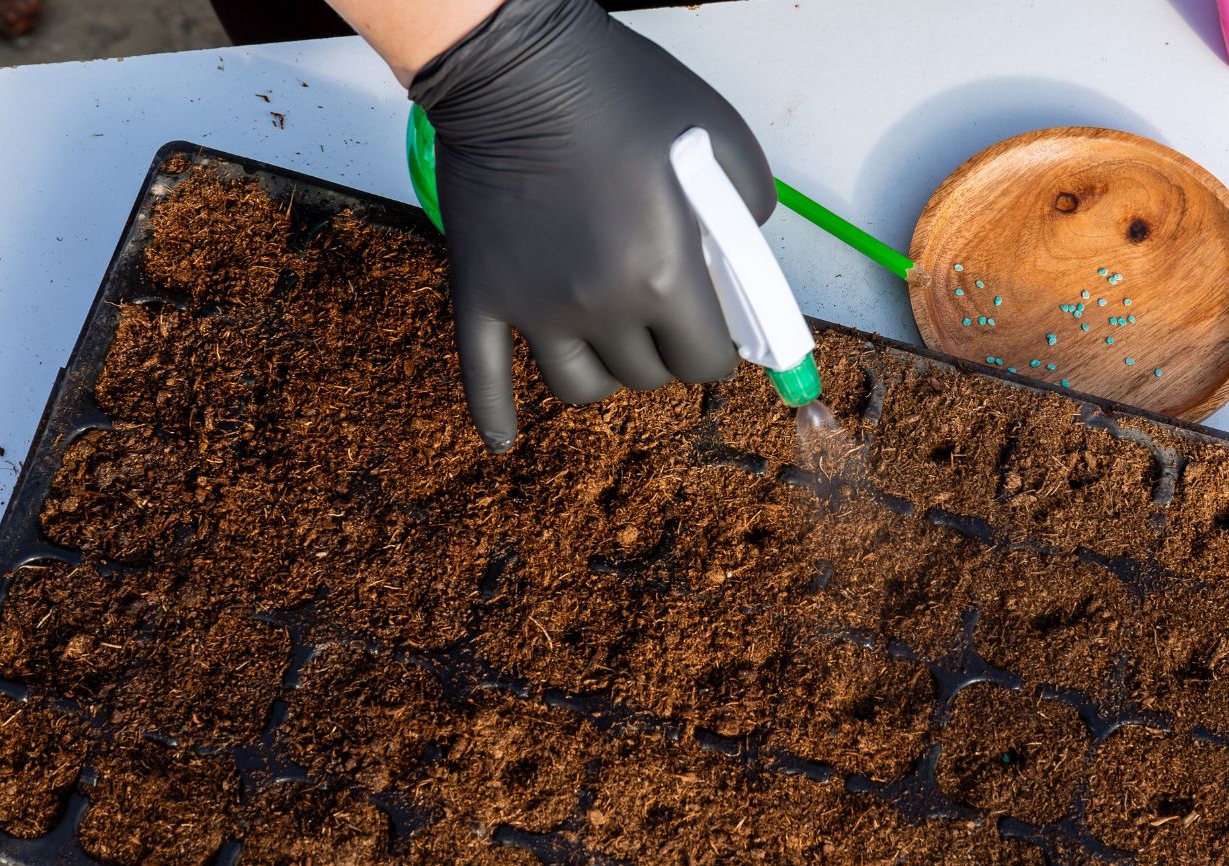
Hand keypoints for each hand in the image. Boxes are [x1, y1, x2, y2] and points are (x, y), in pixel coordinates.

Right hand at [410, 0, 774, 450]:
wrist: (518, 64)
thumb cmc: (625, 93)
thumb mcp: (724, 141)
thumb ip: (747, 217)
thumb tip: (739, 267)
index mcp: (664, 277)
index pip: (705, 363)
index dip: (715, 349)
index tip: (712, 328)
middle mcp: (598, 306)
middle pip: (644, 377)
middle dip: (662, 352)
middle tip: (660, 314)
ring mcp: (533, 307)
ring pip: (578, 386)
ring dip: (601, 370)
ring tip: (607, 339)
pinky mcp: (482, 294)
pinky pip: (483, 377)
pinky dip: (494, 414)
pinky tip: (505, 439)